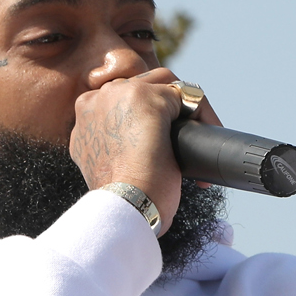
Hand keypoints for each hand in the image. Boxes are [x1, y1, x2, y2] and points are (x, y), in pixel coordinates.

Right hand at [69, 69, 223, 230]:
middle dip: (169, 113)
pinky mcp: (148, 99)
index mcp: (84, 118)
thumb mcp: (105, 166)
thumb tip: (135, 149)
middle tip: (185, 145)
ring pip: (167, 87)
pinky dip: (204, 115)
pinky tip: (210, 137)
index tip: (161, 145)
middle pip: (145, 88)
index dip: (148, 120)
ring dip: (188, 111)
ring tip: (201, 142)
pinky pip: (188, 95)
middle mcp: (96, 99)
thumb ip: (112, 147)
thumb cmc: (120, 199)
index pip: (123, 101)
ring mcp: (120, 95)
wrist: (123, 207)